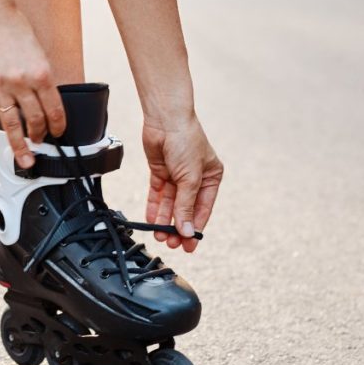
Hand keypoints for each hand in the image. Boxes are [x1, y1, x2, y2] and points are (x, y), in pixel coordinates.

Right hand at [0, 8, 65, 167]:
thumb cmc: (17, 32)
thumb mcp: (40, 54)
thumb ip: (42, 80)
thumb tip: (46, 106)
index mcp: (41, 74)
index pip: (55, 110)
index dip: (58, 126)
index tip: (57, 133)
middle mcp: (21, 83)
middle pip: (35, 120)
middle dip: (40, 136)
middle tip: (40, 144)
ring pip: (11, 124)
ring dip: (19, 145)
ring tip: (24, 159)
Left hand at [143, 114, 222, 252]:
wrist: (165, 119)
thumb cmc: (186, 141)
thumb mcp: (190, 178)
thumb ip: (186, 206)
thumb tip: (187, 231)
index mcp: (211, 177)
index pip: (203, 208)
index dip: (195, 227)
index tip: (189, 245)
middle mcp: (195, 178)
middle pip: (185, 208)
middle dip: (178, 226)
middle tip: (172, 243)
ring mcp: (177, 175)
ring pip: (170, 203)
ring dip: (165, 219)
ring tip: (160, 235)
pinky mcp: (160, 171)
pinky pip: (157, 194)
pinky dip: (155, 207)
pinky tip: (152, 220)